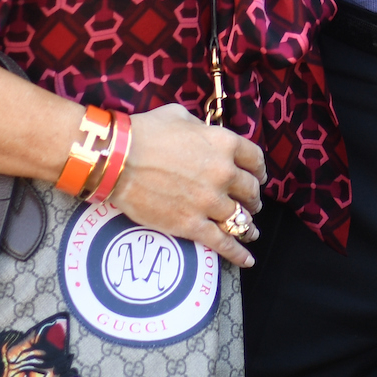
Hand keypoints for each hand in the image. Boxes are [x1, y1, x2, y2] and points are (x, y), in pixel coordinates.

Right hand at [107, 104, 267, 267]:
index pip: (254, 159)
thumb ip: (200, 128)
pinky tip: (247, 260)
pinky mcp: (192, 225)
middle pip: (249, 191)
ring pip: (240, 219)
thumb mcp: (179, 116)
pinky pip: (222, 243)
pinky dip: (238, 253)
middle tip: (250, 203)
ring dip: (248, 226)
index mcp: (223, 143)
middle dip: (252, 199)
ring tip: (250, 231)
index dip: (258, 170)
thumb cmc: (145, 133)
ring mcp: (209, 201)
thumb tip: (203, 135)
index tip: (257, 177)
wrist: (118, 160)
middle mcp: (223, 173)